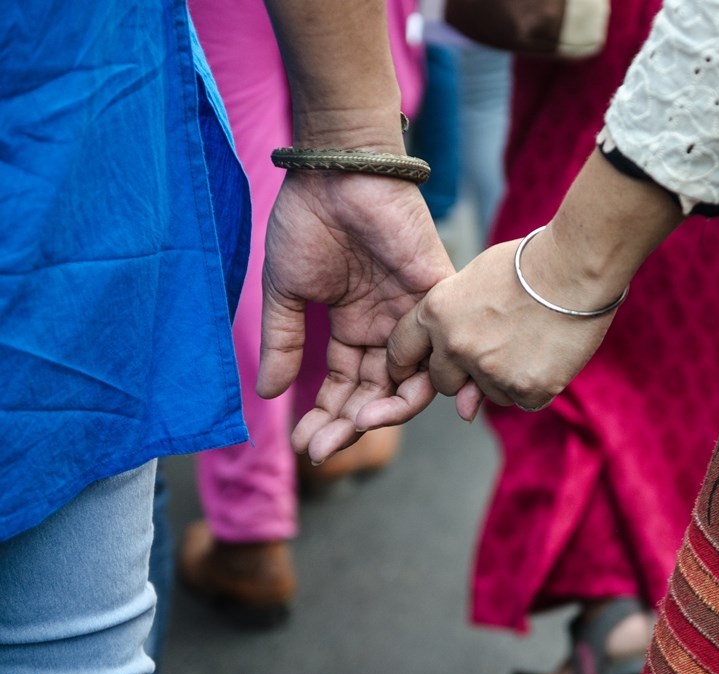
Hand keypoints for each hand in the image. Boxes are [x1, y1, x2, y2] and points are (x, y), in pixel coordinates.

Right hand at [257, 170, 453, 462]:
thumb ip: (285, 343)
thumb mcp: (287, 292)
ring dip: (383, 410)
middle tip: (324, 448)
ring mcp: (412, 314)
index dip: (326, 417)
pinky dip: (431, 381)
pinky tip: (403, 407)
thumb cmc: (308, 222)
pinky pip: (443, 346)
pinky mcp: (436, 295)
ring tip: (353, 428)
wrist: (336, 172)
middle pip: (377, 391)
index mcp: (352, 327)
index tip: (304, 447)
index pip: (345, 386)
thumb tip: (269, 394)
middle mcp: (386, 327)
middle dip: (350, 423)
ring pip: (410, 380)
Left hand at [355, 235, 617, 430]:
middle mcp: (456, 346)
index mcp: (436, 313)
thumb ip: (455, 332)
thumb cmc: (529, 264)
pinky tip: (550, 353)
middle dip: (463, 373)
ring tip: (532, 338)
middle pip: (444, 382)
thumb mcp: (475, 282)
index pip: (401, 351)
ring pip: (488, 394)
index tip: (422, 365)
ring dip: (505, 378)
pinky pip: (524, 401)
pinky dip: (537, 385)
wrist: (576, 267)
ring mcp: (490, 371)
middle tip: (498, 343)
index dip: (409, 362)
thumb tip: (464, 409)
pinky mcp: (525, 388)